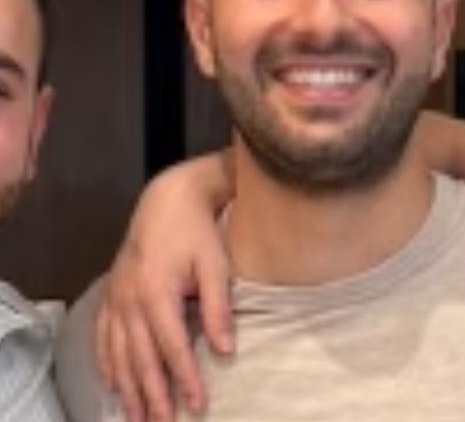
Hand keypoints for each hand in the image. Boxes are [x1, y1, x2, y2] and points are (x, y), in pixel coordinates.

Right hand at [95, 152, 232, 421]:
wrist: (167, 199)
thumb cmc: (197, 231)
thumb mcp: (214, 263)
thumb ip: (218, 307)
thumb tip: (226, 349)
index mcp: (157, 293)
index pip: (172, 347)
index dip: (184, 379)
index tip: (196, 406)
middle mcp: (130, 300)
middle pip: (140, 358)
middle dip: (152, 395)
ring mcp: (116, 297)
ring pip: (118, 353)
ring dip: (127, 387)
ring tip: (135, 418)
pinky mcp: (111, 292)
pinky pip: (102, 335)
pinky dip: (106, 362)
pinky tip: (112, 383)